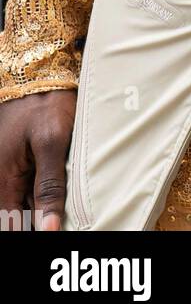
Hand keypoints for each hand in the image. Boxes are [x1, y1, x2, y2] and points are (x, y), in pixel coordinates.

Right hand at [0, 90, 75, 229]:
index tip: (57, 231)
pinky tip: (66, 190)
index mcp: (4, 180)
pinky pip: (31, 186)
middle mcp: (2, 179)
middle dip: (43, 220)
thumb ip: (50, 187)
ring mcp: (10, 170)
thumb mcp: (52, 142)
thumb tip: (49, 229)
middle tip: (69, 220)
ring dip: (45, 206)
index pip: (13, 225)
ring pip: (27, 203)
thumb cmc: (45, 102)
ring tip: (71, 208)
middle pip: (20, 216)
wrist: (39, 71)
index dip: (38, 232)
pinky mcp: (20, 162)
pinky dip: (47, 192)